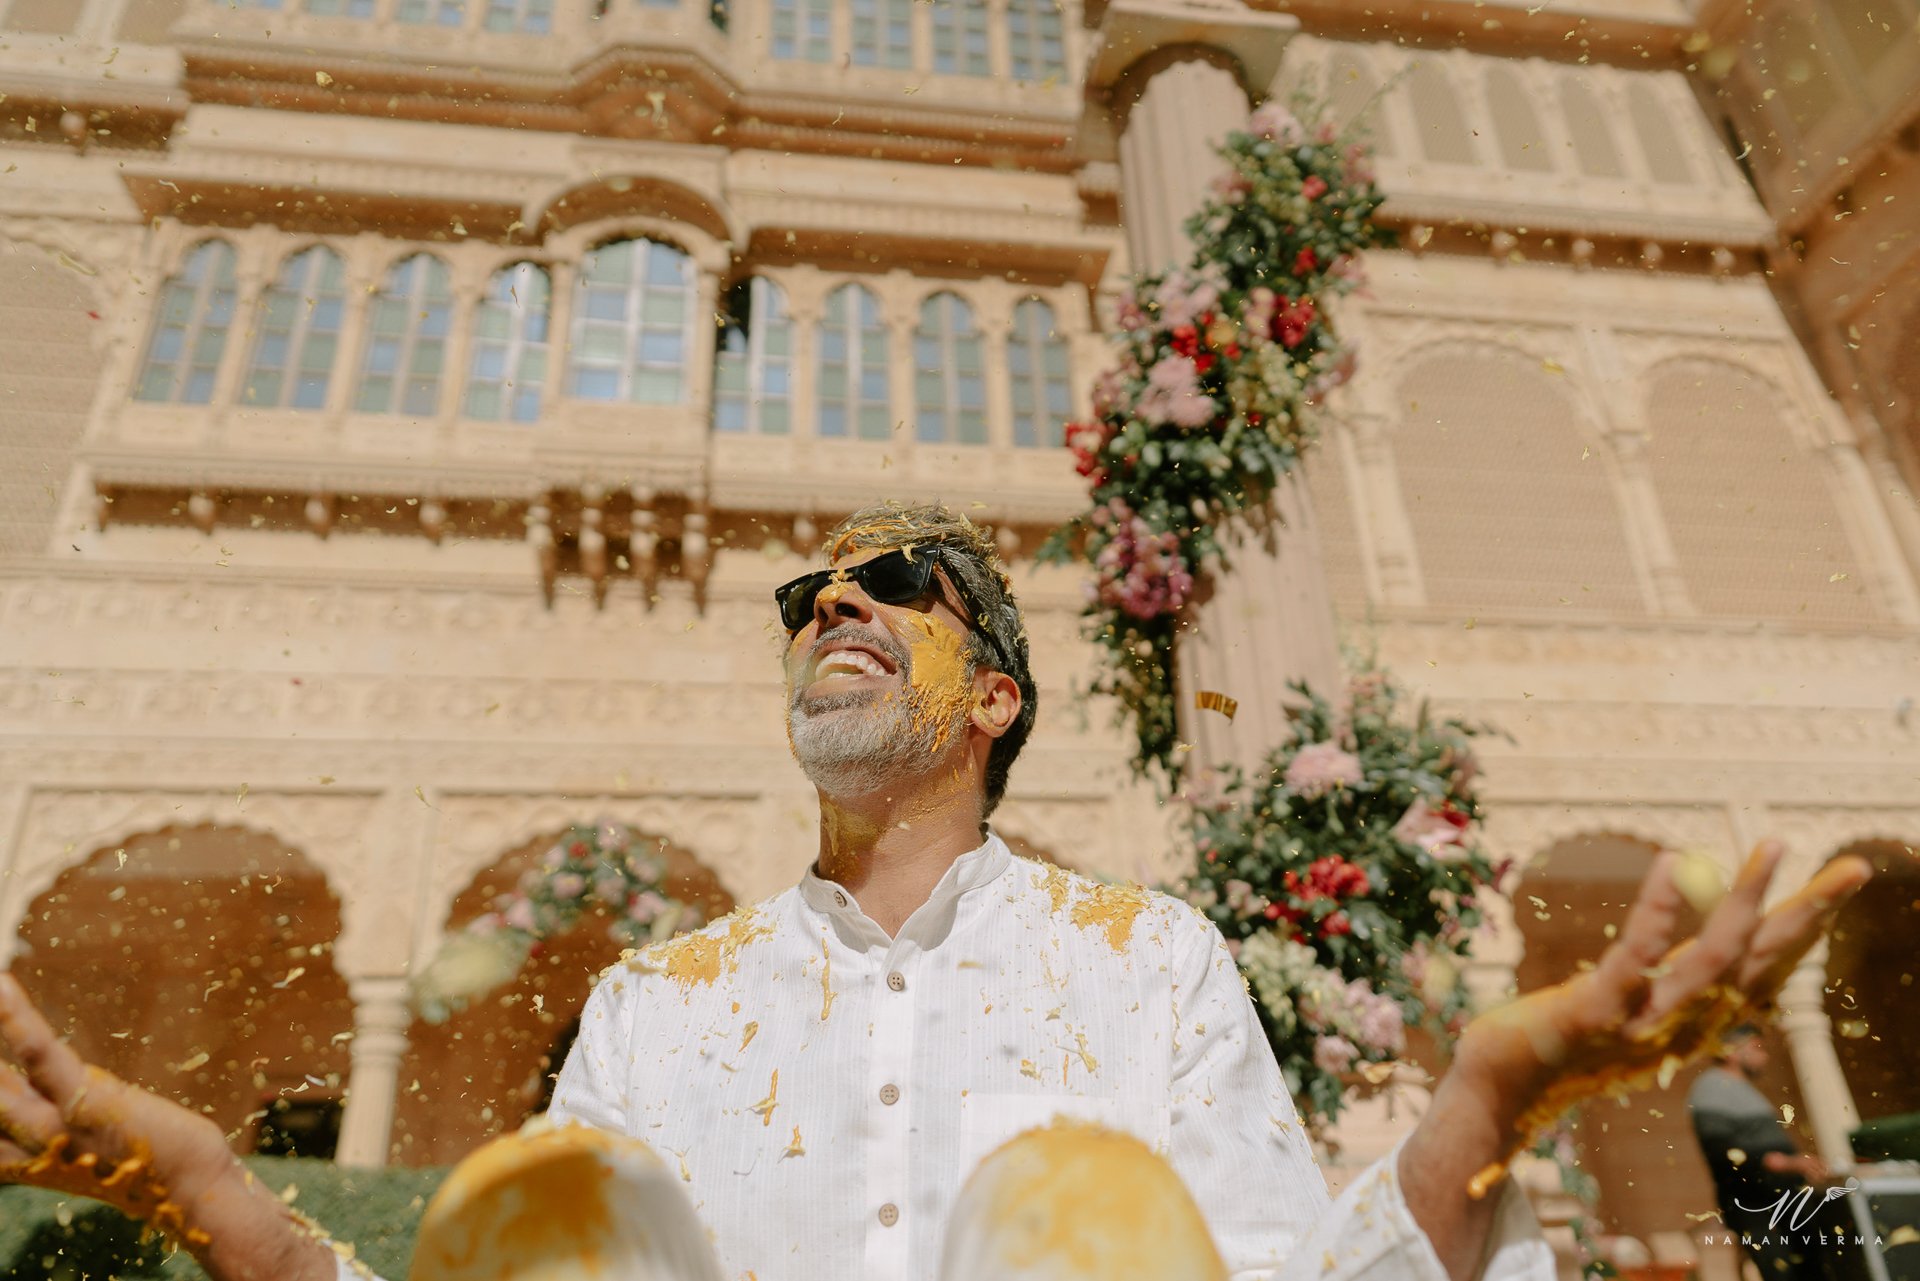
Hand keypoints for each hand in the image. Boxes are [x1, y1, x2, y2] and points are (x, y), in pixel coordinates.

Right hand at [1, 973, 338, 1280]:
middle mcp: (20, 1145)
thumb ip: (35, 1100)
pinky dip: (16, 1021)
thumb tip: (24, 1063)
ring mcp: (50, 1126)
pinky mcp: (86, 1103)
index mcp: (14, 1153)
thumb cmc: (136, 1153)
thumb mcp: (70, 1128)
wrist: (191, 1184)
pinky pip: (43, 1057)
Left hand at [1399, 841, 1868, 1279]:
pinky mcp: (1595, 1013)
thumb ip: (1659, 982)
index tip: (1840, 885)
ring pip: (1714, 960)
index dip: (1805, 929)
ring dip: (1747, 901)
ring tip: (1773, 845)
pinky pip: (1636, 958)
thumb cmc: (1555, 1044)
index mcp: (1691, 1022)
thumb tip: (1689, 948)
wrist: (1498, 1093)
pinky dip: (1657, 910)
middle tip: (1856, 866)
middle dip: (1810, 914)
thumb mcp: (1624, 1013)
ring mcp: (1642, 1023)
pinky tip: (1671, 863)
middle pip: (1761, 963)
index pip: (1764, 971)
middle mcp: (1681, 1026)